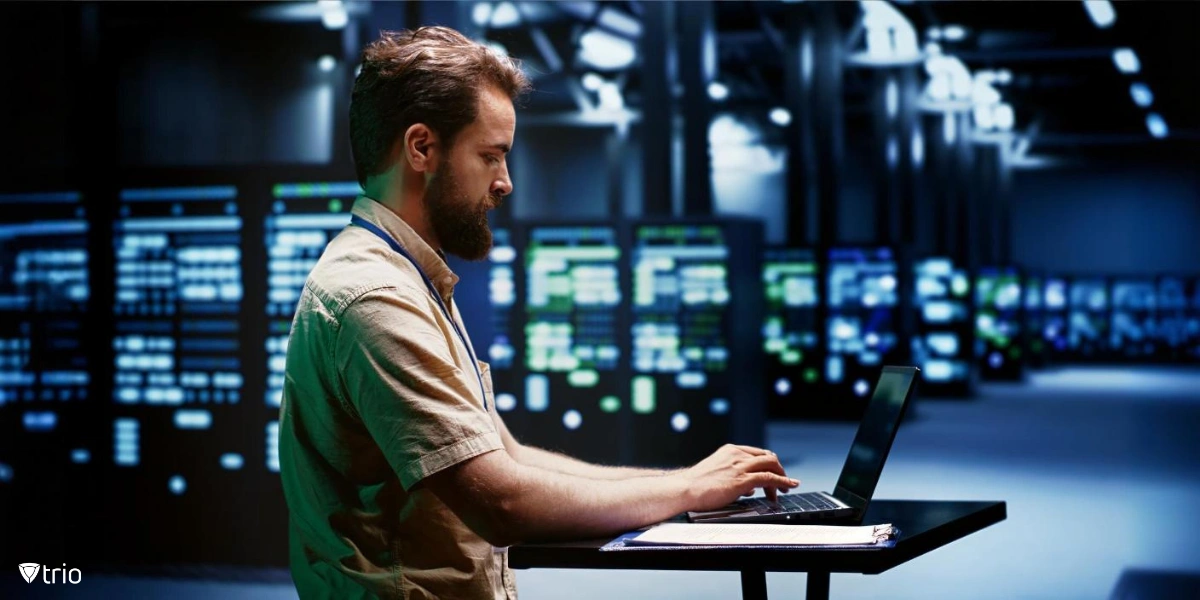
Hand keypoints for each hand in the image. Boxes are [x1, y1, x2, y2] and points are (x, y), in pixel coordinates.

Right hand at [678, 444, 799, 511]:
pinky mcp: (742, 480)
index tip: (773, 472)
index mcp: (729, 451)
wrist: (684, 489)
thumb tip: (748, 489)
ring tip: (787, 488)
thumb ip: (733, 477)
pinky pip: (769, 478)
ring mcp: (740, 466)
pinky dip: (783, 482)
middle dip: (778, 469)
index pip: (757, 453)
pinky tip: (789, 486)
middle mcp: (736, 455)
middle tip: (783, 482)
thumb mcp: (717, 474)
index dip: (769, 463)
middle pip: (767, 457)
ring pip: (771, 466)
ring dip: (782, 477)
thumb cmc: (695, 486)